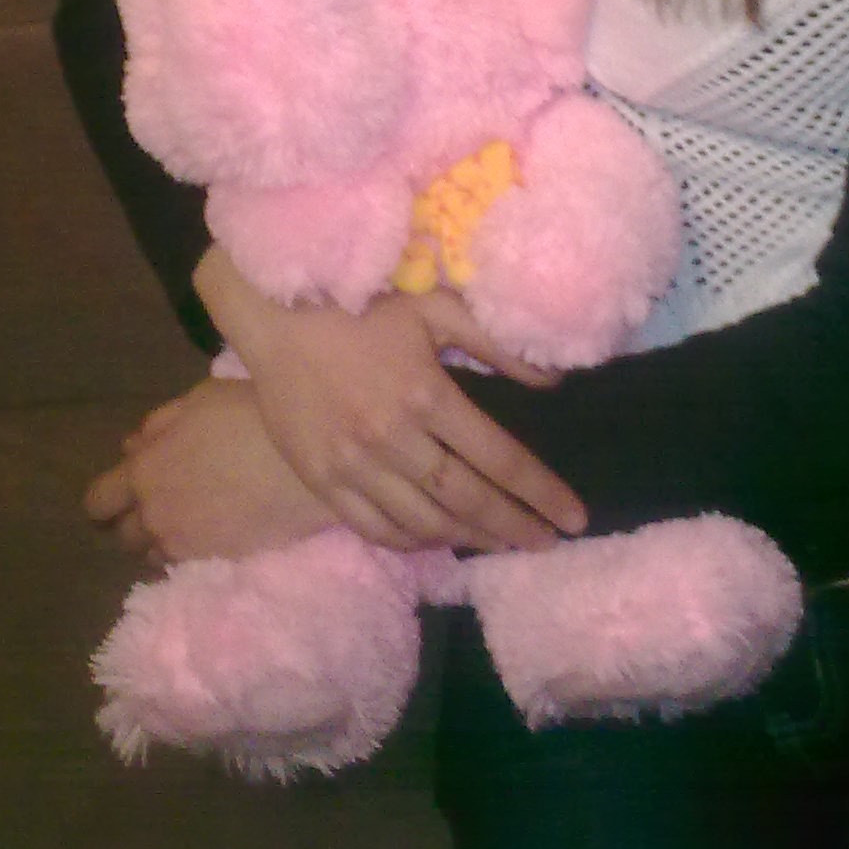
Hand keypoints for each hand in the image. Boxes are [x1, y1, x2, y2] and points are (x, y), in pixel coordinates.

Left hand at [83, 377, 336, 563]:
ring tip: (188, 517)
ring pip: (151, 553)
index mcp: (144, 471)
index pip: (98, 501)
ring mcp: (182, 544)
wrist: (303, 462)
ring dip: (160, 537)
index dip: (106, 498)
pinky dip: (187, 550)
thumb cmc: (252, 416)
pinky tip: (210, 529)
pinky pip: (182, 563)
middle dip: (134, 519)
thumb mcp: (201, 400)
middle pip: (123, 534)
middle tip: (162, 501)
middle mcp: (154, 515)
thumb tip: (131, 447)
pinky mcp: (212, 562)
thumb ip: (158, 425)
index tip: (122, 492)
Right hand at [195, 247, 587, 555]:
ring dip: (467, 539)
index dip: (540, 491)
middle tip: (549, 546)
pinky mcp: (319, 479)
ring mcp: (351, 464)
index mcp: (426, 393)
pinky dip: (409, 542)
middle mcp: (391, 438)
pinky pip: (371, 527)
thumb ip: (495, 344)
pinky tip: (436, 542)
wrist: (275, 311)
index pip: (498, 457)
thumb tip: (553, 381)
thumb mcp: (435, 307)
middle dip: (513, 527)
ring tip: (503, 546)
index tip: (573, 516)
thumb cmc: (362, 301)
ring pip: (420, 522)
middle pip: (465, 500)